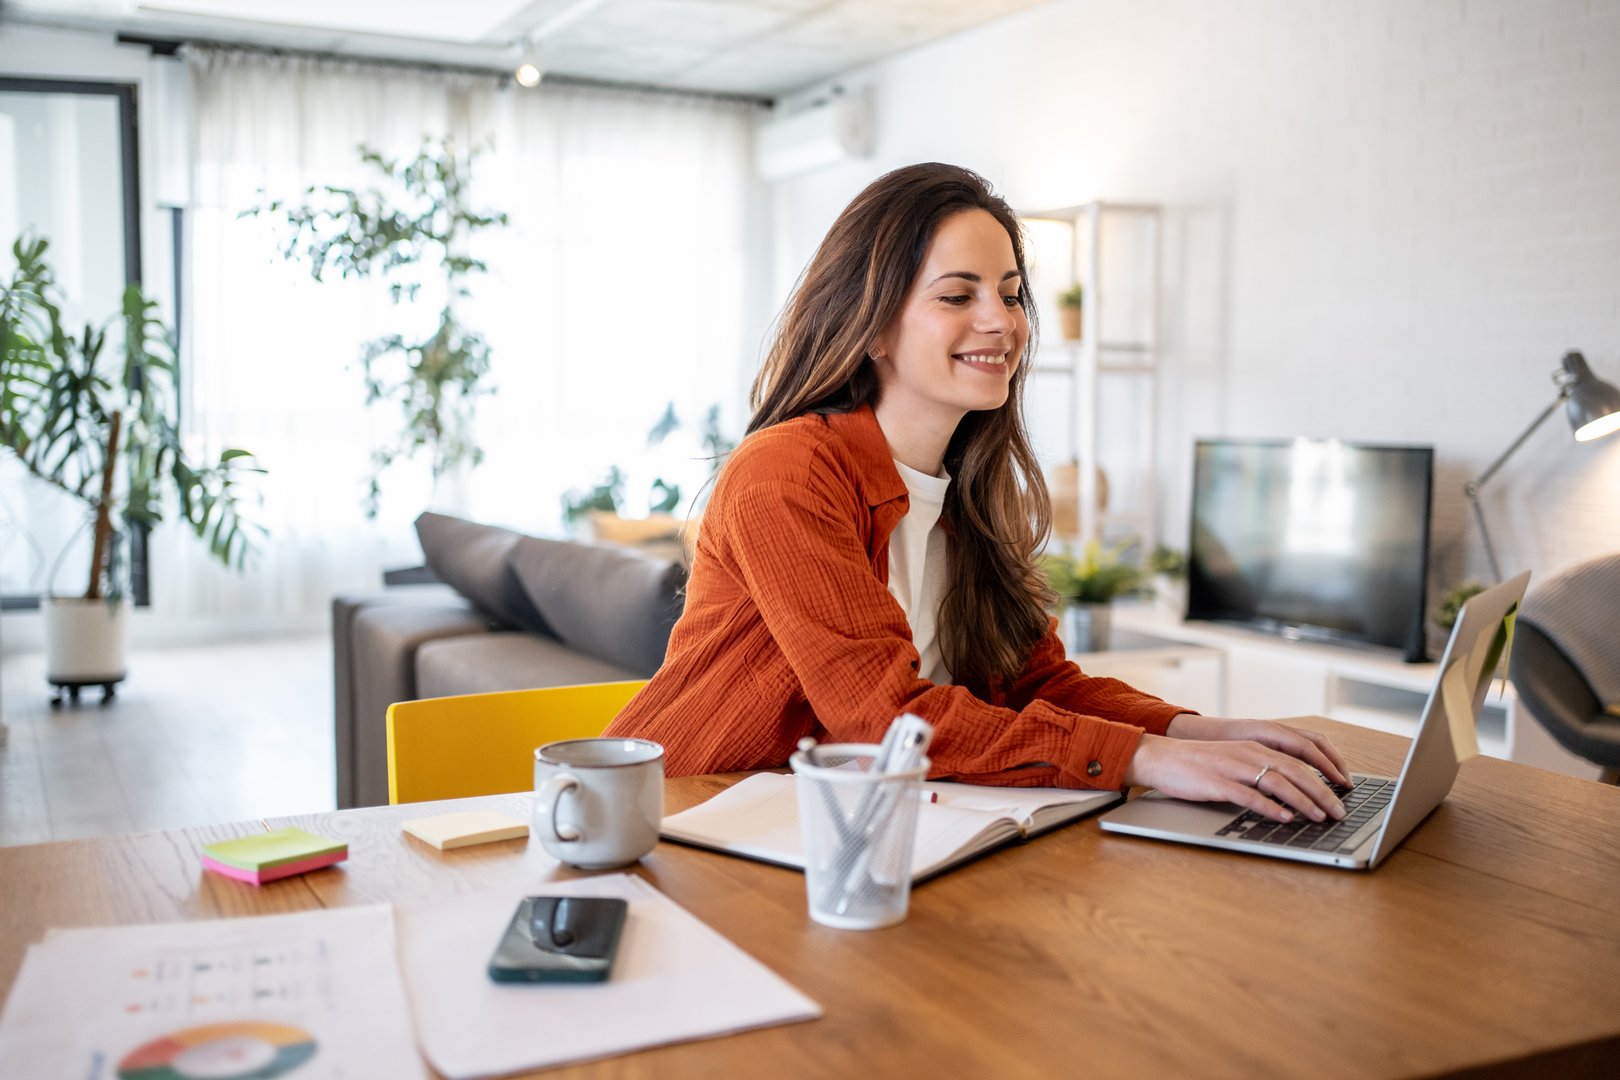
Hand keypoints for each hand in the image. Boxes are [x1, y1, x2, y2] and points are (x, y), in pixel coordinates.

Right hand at [1121, 716, 1350, 823]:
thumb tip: (1288, 795)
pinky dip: (1271, 807)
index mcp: (1255, 746)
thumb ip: (1258, 772)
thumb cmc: (1196, 764)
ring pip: (1278, 782)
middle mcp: (1248, 753)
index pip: (1299, 760)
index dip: (1324, 776)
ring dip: (1304, 801)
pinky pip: (1250, 795)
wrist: (1159, 758)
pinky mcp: (1217, 782)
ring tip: (1320, 818)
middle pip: (1295, 771)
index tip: (1342, 793)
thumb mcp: (1232, 761)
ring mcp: (1233, 767)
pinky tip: (1285, 818)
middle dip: (1322, 793)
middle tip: (1339, 812)